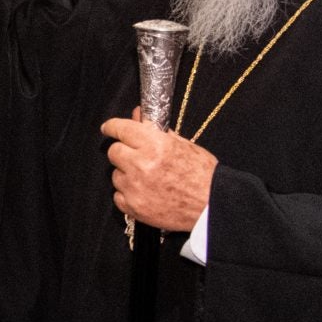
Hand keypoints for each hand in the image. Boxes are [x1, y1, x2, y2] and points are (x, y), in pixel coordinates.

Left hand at [101, 118, 214, 232]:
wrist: (212, 206)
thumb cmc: (202, 174)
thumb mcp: (183, 145)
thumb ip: (156, 130)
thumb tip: (138, 114)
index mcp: (155, 144)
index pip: (121, 129)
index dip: (113, 127)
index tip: (109, 128)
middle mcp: (141, 165)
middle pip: (114, 151)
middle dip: (124, 151)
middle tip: (137, 156)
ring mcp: (135, 187)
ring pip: (116, 175)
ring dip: (127, 175)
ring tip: (149, 179)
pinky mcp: (134, 207)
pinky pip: (118, 196)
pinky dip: (128, 194)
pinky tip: (146, 193)